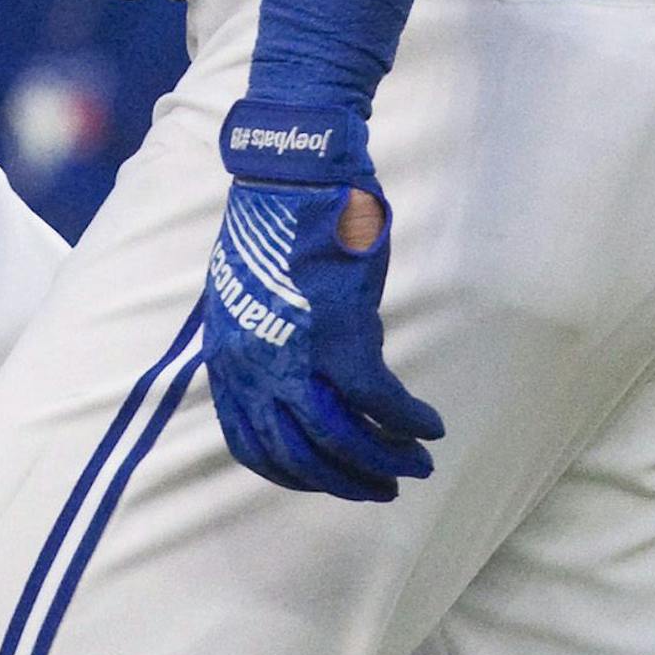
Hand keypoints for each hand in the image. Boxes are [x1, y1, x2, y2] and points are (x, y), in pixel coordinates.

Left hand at [201, 105, 442, 498]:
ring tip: (415, 461)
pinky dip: (407, 421)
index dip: (295, 474)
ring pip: (342, 439)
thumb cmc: (275, 220)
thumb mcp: (247, 292)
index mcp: (227, 355)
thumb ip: (264, 340)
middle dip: (347, 480)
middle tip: (384, 486)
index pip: (253, 445)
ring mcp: (293, 352)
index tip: (329, 477)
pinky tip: (428, 424)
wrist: (290, 168)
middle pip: (301, 455)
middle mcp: (253, 365)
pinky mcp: (339, 332)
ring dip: (385, 459)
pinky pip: (379, 401)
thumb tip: (301, 375)